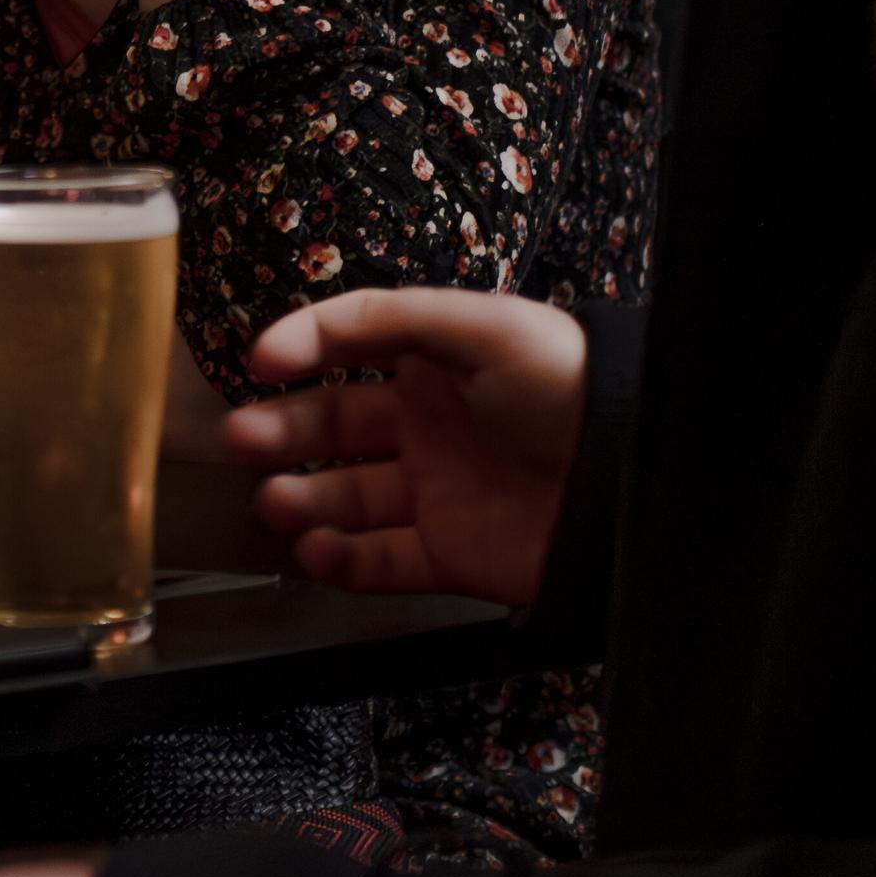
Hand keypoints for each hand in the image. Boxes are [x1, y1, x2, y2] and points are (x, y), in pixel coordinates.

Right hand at [224, 287, 585, 606]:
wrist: (633, 483)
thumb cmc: (571, 389)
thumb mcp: (483, 326)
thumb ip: (391, 316)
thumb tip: (308, 326)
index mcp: (436, 364)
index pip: (349, 350)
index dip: (302, 349)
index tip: (260, 360)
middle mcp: (429, 426)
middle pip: (334, 427)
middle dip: (282, 429)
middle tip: (242, 437)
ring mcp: (438, 492)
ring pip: (347, 498)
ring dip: (302, 498)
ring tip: (273, 501)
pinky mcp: (452, 554)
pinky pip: (382, 561)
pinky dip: (342, 560)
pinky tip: (315, 549)